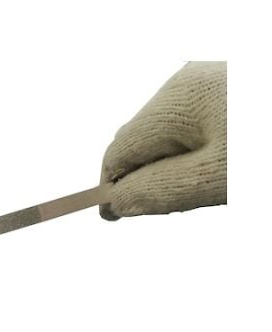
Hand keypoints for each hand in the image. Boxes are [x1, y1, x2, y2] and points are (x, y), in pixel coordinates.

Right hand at [99, 61, 226, 219]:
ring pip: (164, 133)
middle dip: (139, 174)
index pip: (119, 151)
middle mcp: (183, 84)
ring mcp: (204, 83)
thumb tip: (115, 202)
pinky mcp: (221, 90)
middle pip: (139, 140)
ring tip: (197, 183)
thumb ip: (161, 188)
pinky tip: (212, 161)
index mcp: (174, 102)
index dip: (110, 187)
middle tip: (159, 204)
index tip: (109, 215)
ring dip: (166, 162)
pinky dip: (188, 148)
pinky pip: (188, 124)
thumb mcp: (216, 175)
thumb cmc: (268, 146)